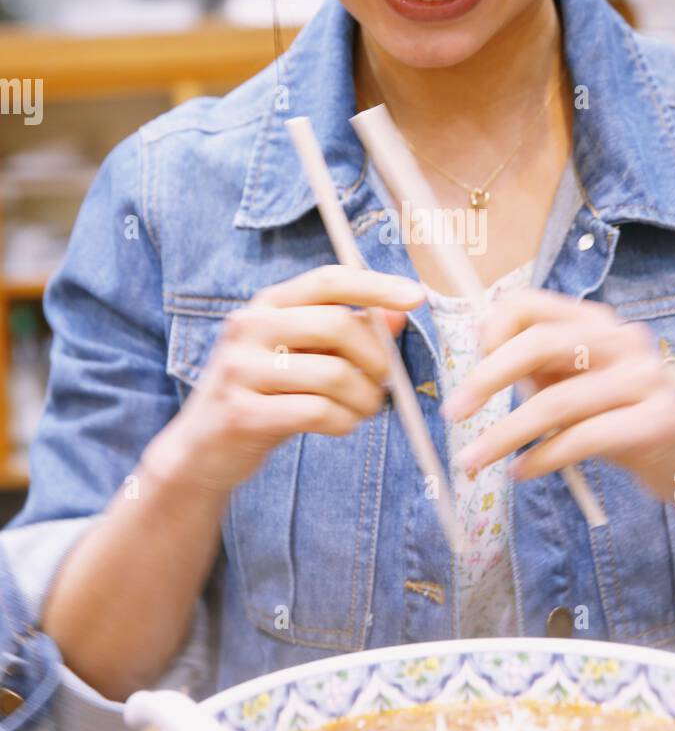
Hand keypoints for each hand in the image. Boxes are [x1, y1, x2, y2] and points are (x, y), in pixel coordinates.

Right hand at [145, 266, 424, 494]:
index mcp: (266, 306)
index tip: (416, 296)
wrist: (202, 450)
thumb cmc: (263, 395)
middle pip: (337, 325)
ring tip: (363, 409)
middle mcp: (248, 328)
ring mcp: (241, 370)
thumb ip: (343, 332)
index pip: (328, 280)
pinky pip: (318, 411)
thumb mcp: (299, 355)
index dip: (376, 285)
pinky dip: (345, 422)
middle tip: (383, 382)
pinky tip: (341, 425)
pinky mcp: (244, 413)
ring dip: (365, 398)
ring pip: (334, 374)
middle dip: (375, 357)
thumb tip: (397, 313)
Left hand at [440, 289, 674, 491]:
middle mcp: (623, 339)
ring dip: (505, 435)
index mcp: (596, 322)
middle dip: (486, 378)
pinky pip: (583, 439)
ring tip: (473, 460)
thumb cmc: (620, 420)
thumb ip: (535, 365)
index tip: (467, 366)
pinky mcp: (657, 421)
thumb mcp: (574, 384)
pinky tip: (519, 472)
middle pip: (539, 343)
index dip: (491, 330)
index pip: (529, 304)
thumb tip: (477, 348)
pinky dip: (542, 458)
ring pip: (556, 402)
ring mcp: (645, 378)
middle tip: (453, 413)